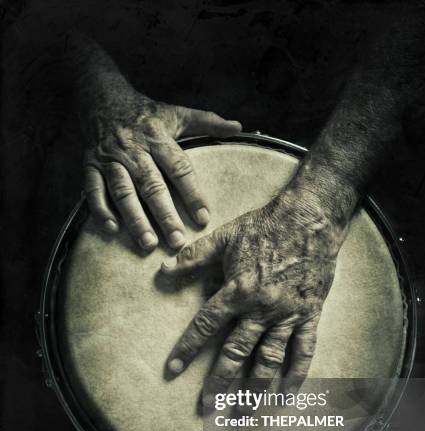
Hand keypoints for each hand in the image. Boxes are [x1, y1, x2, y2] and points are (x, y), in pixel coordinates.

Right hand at [83, 83, 241, 250]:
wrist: (102, 97)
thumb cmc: (146, 114)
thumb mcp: (177, 113)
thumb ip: (208, 122)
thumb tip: (239, 127)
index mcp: (158, 137)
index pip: (179, 168)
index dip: (192, 194)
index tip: (203, 218)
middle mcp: (134, 149)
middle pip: (151, 185)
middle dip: (165, 215)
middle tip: (177, 242)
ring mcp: (110, 158)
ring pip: (123, 191)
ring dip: (135, 219)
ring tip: (148, 243)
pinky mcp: (90, 165)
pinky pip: (93, 189)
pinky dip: (100, 209)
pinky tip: (112, 229)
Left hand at [161, 188, 348, 390]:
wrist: (310, 218)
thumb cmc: (264, 226)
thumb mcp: (225, 236)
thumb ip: (194, 256)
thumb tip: (163, 269)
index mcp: (236, 291)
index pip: (205, 326)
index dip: (186, 350)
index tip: (172, 371)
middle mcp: (260, 309)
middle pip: (236, 353)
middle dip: (219, 382)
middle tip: (207, 407)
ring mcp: (287, 315)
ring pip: (269, 359)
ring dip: (255, 389)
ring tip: (245, 413)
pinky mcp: (309, 315)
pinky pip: (304, 350)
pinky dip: (296, 375)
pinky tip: (287, 396)